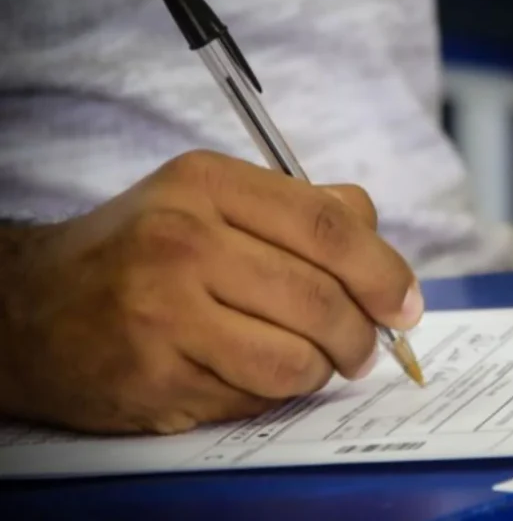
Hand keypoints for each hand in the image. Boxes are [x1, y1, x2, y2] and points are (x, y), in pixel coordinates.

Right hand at [0, 150, 422, 434]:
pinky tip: (253, 374)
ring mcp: (163, 313)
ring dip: (322, 370)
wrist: (28, 308)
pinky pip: (255, 398)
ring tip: (313, 362)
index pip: (328, 227)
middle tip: (366, 346)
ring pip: (296, 359)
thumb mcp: (209, 199)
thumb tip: (377, 240)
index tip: (405, 303)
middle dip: (362, 334)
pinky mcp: (154, 376)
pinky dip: (274, 394)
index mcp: (206, 184)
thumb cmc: (138, 250)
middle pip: (321, 299)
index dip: (384, 271)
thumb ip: (298, 209)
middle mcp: (182, 241)